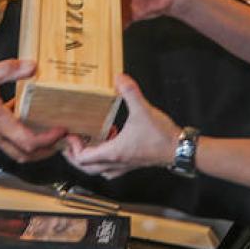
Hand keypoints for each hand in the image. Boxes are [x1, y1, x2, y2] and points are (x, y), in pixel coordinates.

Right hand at [0, 59, 64, 161]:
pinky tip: (18, 111)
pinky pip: (5, 137)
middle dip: (45, 151)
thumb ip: (11, 70)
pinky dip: (17, 131)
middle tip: (59, 140)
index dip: (49, 139)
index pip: (29, 143)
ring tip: (45, 129)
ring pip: (15, 149)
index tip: (61, 130)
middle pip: (25, 155)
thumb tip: (33, 67)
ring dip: (32, 144)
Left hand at [63, 75, 180, 179]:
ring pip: (98, 170)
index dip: (73, 148)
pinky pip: (110, 168)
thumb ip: (130, 92)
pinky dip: (103, 161)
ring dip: (88, 160)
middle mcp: (116, 163)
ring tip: (86, 144)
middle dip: (74, 157)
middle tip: (70, 144)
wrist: (179, 150)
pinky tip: (108, 145)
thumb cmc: (161, 136)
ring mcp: (124, 166)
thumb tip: (119, 78)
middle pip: (86, 168)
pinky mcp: (132, 164)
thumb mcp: (144, 110)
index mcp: (114, 152)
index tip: (72, 135)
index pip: (83, 158)